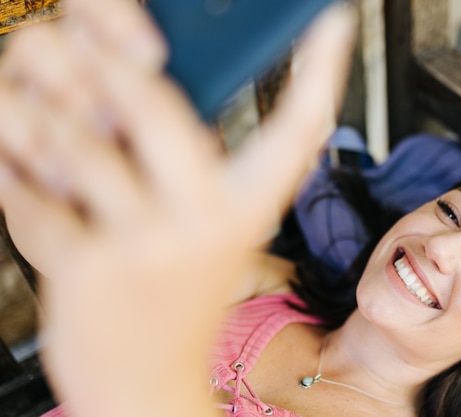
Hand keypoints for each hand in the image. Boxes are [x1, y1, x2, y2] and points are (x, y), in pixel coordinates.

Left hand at [0, 1, 355, 415]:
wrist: (144, 385)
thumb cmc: (174, 297)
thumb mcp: (203, 229)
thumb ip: (184, 160)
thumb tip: (144, 78)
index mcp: (247, 207)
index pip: (298, 131)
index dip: (323, 72)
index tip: (334, 23)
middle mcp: (209, 221)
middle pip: (148, 99)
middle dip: (101, 71)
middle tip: (86, 59)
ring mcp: (149, 246)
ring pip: (72, 138)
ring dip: (42, 130)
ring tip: (45, 140)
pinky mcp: (89, 268)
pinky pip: (28, 191)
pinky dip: (17, 187)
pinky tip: (36, 197)